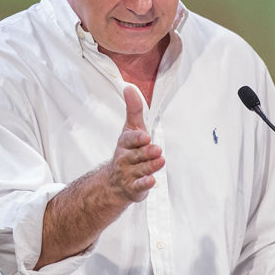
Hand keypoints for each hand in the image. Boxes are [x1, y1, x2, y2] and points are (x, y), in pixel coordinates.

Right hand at [105, 87, 164, 202]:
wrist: (114, 181)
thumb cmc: (128, 150)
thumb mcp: (130, 129)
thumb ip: (133, 110)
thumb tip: (129, 87)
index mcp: (125, 144)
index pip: (129, 140)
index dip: (137, 139)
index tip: (145, 136)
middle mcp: (125, 159)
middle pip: (136, 155)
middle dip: (146, 153)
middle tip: (157, 149)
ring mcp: (129, 174)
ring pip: (140, 170)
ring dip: (150, 166)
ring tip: (160, 161)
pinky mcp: (134, 188)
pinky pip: (139, 186)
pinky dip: (145, 184)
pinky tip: (153, 181)